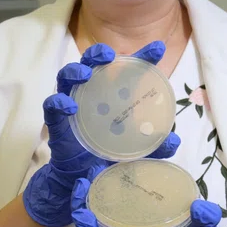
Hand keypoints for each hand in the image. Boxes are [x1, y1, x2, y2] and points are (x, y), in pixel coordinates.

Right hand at [23, 42, 179, 226]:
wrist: (84, 177)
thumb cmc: (110, 152)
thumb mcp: (138, 149)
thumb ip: (155, 146)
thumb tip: (174, 140)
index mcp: (114, 93)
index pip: (128, 69)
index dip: (142, 56)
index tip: (158, 48)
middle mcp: (92, 92)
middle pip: (92, 63)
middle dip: (98, 54)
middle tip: (109, 55)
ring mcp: (73, 104)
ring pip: (68, 77)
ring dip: (75, 71)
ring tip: (85, 73)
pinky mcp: (57, 121)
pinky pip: (52, 106)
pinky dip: (59, 102)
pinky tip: (69, 105)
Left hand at [70, 172, 226, 226]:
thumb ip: (203, 222)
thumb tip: (201, 209)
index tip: (79, 213)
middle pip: (101, 218)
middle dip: (87, 202)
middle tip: (82, 179)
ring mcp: (135, 218)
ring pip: (108, 205)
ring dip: (97, 190)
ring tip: (93, 168)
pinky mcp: (142, 207)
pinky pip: (123, 197)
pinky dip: (116, 184)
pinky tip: (117, 167)